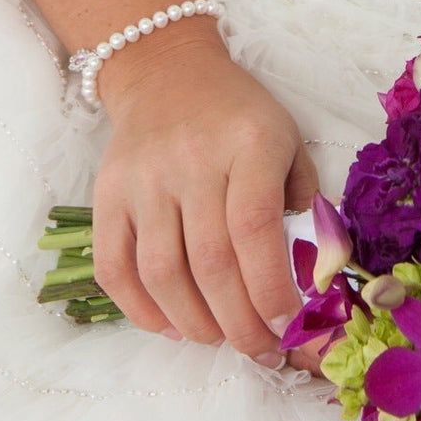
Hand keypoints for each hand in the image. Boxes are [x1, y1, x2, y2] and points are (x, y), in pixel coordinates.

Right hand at [91, 22, 321, 371]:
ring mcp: (143, 180)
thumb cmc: (241, 116)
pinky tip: (172, 324)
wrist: (167, 72)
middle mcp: (192, 161)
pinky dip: (140, 309)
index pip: (255, 228)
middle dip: (239, 321)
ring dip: (194, 322)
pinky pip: (114, 266)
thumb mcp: (288, 141)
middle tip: (260, 348)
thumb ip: (304, 201)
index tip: (287, 324)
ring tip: (220, 338)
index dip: (270, 287)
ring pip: (161, 272)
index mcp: (249, 144)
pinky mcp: (106, 195)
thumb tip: (313, 274)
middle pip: (210, 261)